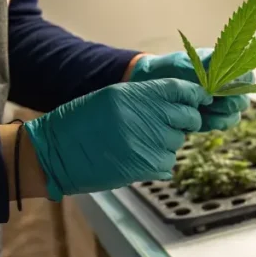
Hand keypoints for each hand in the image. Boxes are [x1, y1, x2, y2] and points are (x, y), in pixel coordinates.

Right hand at [25, 79, 211, 199]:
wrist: (55, 153)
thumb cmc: (81, 123)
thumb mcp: (113, 97)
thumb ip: (147, 97)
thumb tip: (181, 100)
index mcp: (137, 94)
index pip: (182, 90)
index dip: (195, 95)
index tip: (200, 100)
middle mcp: (147, 116)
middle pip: (188, 117)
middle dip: (185, 121)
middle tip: (170, 125)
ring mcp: (149, 143)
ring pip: (178, 141)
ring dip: (167, 143)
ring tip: (141, 143)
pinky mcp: (146, 167)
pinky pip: (168, 163)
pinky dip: (159, 162)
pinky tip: (138, 158)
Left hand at [128, 50, 250, 130]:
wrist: (148, 86)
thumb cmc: (166, 70)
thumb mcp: (181, 66)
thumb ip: (201, 72)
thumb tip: (218, 81)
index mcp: (223, 67)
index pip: (246, 75)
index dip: (241, 83)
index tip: (223, 87)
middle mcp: (225, 85)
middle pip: (243, 97)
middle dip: (229, 102)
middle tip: (209, 101)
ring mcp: (219, 102)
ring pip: (235, 113)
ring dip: (222, 115)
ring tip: (203, 112)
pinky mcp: (211, 116)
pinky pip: (224, 123)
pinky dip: (214, 123)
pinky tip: (200, 120)